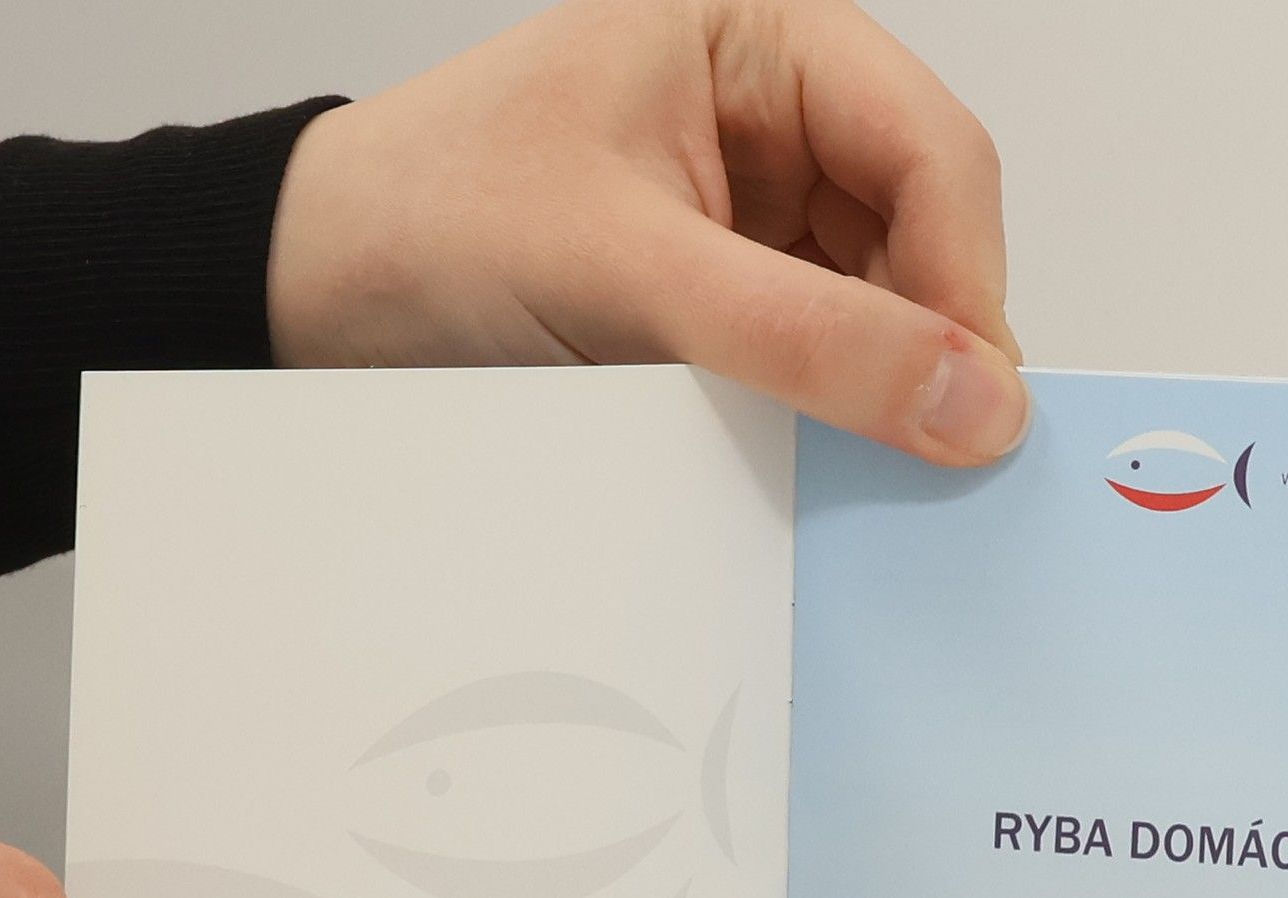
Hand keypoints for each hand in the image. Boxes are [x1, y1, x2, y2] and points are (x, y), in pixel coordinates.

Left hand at [267, 0, 1027, 463]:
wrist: (315, 297)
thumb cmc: (432, 222)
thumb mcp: (630, 272)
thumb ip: (806, 338)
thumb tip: (972, 403)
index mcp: (761, 34)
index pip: (930, 151)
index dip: (966, 283)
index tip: (973, 407)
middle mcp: (774, 112)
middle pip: (925, 230)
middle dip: (930, 343)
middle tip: (934, 458)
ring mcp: (756, 210)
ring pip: (885, 303)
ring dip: (882, 387)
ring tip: (861, 464)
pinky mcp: (730, 294)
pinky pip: (823, 354)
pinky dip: (833, 411)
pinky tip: (819, 457)